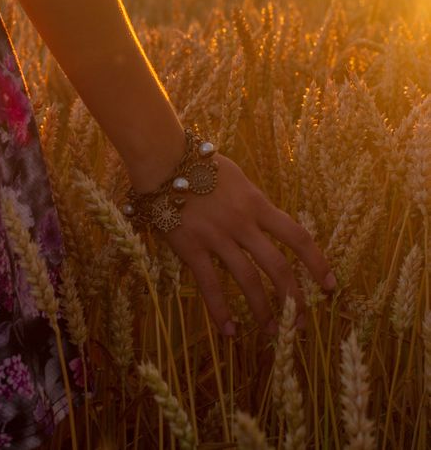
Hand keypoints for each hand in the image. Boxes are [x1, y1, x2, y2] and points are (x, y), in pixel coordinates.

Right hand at [162, 153, 336, 336]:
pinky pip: (209, 285)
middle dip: (294, 298)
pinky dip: (221, 311)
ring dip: (263, 311)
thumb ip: (253, 202)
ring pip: (248, 280)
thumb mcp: (238, 179)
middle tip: (302, 323)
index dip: (316, 262)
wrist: (165, 160)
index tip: (330, 285)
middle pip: (277, 266)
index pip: (296, 237)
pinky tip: (230, 331)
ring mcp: (217, 237)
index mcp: (257, 204)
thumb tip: (266, 219)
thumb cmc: (201, 164)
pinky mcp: (192, 248)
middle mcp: (242, 223)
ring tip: (273, 334)